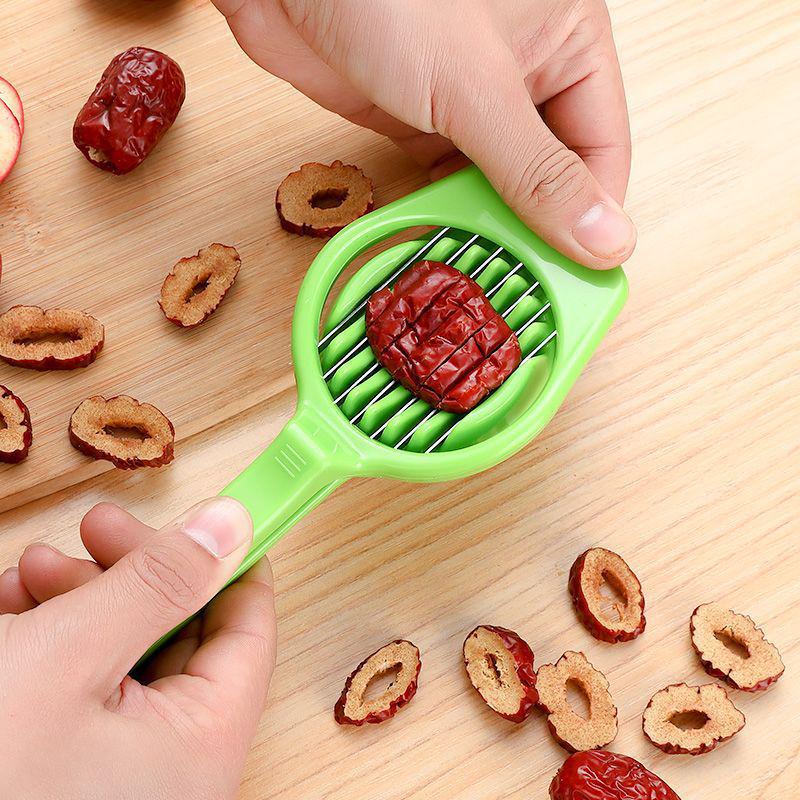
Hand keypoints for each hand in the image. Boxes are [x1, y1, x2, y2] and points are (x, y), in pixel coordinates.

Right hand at [0, 498, 275, 799]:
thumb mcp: (73, 654)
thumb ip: (160, 583)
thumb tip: (231, 525)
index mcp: (202, 743)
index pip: (249, 628)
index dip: (231, 561)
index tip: (207, 513)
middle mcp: (175, 762)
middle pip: (182, 632)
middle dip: (135, 572)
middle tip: (96, 530)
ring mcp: (125, 769)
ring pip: (128, 651)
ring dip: (84, 598)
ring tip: (31, 571)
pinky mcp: (77, 767)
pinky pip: (87, 686)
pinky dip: (57, 641)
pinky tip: (15, 612)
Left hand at [214, 0, 634, 267]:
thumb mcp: (476, 88)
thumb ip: (537, 171)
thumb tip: (606, 240)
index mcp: (568, 42)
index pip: (602, 146)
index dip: (594, 215)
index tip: (582, 275)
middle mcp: (524, 71)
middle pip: (551, 170)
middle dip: (540, 226)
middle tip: (529, 284)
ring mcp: (468, 98)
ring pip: (499, 180)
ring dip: (492, 224)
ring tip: (489, 274)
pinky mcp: (418, 120)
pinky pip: (448, 178)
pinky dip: (448, 211)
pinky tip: (450, 244)